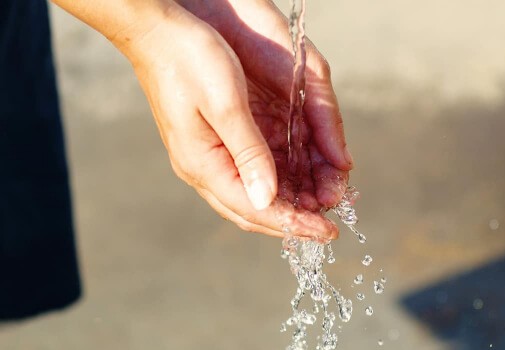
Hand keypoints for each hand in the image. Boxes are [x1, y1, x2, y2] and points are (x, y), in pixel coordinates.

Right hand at [120, 2, 352, 238]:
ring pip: (250, 195)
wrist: (157, 32)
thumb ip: (248, 153)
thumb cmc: (189, 59)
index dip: (293, 223)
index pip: (254, 209)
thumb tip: (267, 199)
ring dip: (285, 204)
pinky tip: (296, 181)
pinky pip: (246, 175)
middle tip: (327, 227)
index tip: (327, 232)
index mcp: (203, 163)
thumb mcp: (226, 105)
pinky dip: (275, 183)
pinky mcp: (211, 143)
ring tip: (319, 206)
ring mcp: (204, 157)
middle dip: (292, 221)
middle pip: (251, 211)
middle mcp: (201, 168)